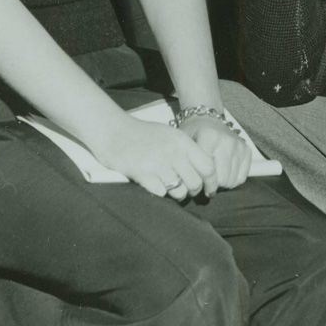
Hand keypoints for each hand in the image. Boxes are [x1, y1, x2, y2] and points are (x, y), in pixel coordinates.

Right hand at [94, 117, 215, 201]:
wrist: (113, 132)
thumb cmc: (142, 134)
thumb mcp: (169, 134)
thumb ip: (186, 150)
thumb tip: (204, 171)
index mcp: (182, 141)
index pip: (208, 166)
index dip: (212, 181)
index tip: (209, 188)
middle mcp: (173, 153)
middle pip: (195, 183)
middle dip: (193, 190)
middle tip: (187, 190)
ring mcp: (158, 164)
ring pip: (179, 191)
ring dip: (176, 193)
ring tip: (169, 186)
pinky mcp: (143, 175)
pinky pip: (161, 193)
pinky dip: (160, 192)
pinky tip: (154, 183)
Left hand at [180, 116, 250, 195]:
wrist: (206, 120)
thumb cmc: (192, 134)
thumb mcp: (183, 143)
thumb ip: (186, 162)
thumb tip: (188, 186)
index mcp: (209, 136)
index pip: (208, 171)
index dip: (201, 182)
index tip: (196, 183)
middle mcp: (227, 140)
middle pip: (222, 179)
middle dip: (212, 185)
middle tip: (204, 181)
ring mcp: (239, 145)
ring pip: (232, 181)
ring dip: (222, 184)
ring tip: (213, 178)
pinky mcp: (247, 150)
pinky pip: (241, 178)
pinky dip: (232, 180)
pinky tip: (223, 174)